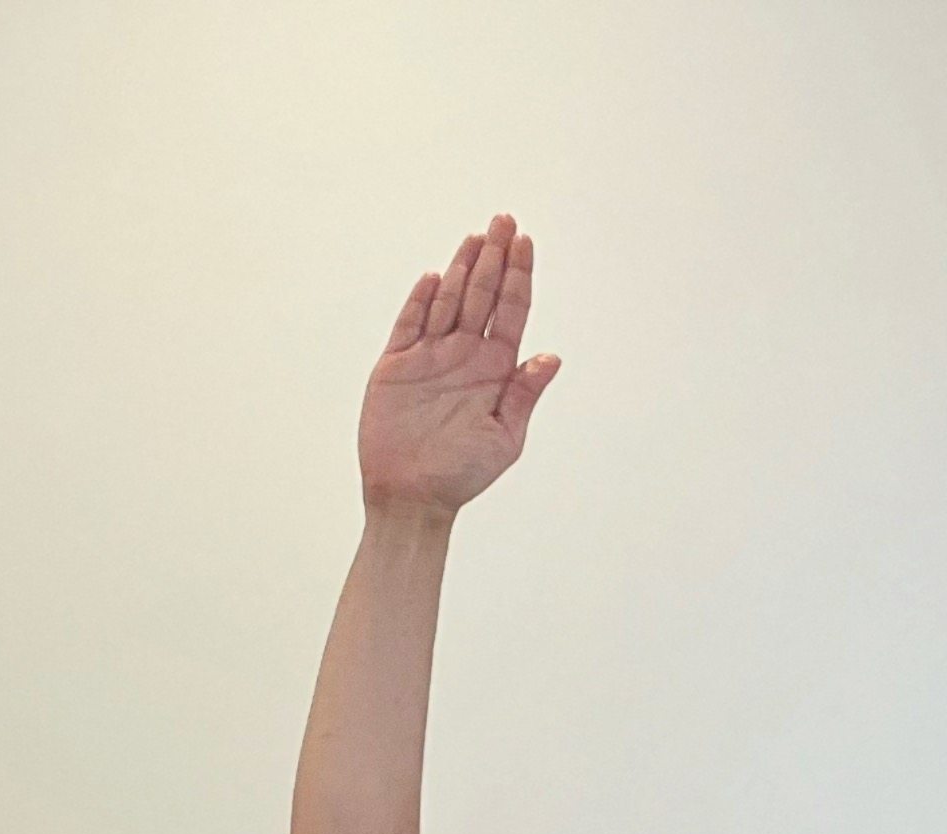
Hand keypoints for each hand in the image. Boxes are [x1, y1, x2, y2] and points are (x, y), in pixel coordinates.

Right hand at [358, 213, 559, 519]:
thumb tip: (550, 358)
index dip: (518, 274)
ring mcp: (429, 359)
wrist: (412, 500)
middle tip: (503, 221)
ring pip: (449, 301)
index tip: (524, 242)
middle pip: (482, 295)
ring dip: (463, 269)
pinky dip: (420, 301)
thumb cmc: (460, 476)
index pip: (510, 310)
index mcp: (494, 368)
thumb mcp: (504, 439)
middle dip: (494, 257)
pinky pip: (409, 325)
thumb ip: (524, 395)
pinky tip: (435, 278)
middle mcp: (464, 356)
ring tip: (476, 238)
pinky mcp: (396, 369)